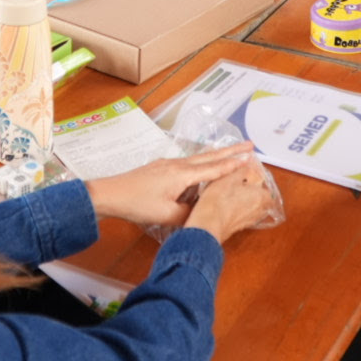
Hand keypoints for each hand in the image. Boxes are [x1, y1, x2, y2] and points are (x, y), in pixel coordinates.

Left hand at [85, 143, 254, 226]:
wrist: (110, 193)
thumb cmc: (137, 204)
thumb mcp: (166, 215)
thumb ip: (188, 214)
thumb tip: (201, 213)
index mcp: (182, 175)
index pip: (213, 169)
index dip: (232, 165)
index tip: (250, 158)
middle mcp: (178, 165)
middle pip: (209, 156)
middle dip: (231, 151)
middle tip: (250, 145)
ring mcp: (168, 164)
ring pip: (199, 158)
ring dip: (217, 155)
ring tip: (232, 152)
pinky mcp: (161, 168)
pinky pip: (188, 163)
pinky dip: (203, 162)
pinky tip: (202, 166)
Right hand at [185, 158, 280, 242]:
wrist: (207, 224)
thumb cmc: (219, 201)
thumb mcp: (229, 177)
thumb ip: (241, 169)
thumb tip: (247, 163)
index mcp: (261, 197)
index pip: (268, 187)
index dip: (259, 179)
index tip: (251, 174)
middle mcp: (258, 211)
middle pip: (263, 199)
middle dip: (255, 192)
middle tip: (245, 183)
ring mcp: (248, 221)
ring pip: (253, 208)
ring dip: (247, 201)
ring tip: (235, 193)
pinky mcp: (238, 227)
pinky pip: (243, 216)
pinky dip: (239, 210)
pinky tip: (228, 204)